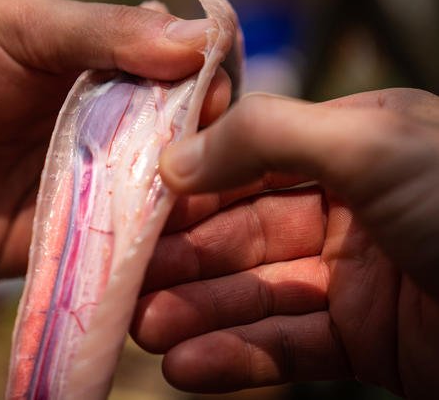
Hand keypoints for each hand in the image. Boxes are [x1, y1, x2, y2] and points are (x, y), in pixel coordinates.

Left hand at [0, 0, 231, 277]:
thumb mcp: (23, 26)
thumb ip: (106, 33)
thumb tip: (202, 38)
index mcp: (111, 78)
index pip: (186, 84)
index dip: (210, 89)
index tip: (217, 93)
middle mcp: (112, 138)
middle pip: (181, 152)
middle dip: (203, 159)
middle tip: (213, 164)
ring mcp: (89, 194)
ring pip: (156, 209)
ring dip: (180, 214)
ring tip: (196, 214)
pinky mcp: (60, 243)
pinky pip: (110, 254)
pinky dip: (138, 257)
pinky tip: (161, 255)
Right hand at [132, 89, 438, 398]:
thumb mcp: (372, 143)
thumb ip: (268, 134)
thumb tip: (179, 156)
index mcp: (350, 147)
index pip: (249, 162)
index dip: (192, 186)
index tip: (137, 209)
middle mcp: (346, 206)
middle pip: (243, 234)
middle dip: (185, 261)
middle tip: (128, 283)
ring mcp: (351, 277)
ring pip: (257, 294)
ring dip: (198, 314)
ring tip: (145, 329)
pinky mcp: (362, 341)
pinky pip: (289, 346)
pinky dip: (237, 358)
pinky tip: (186, 367)